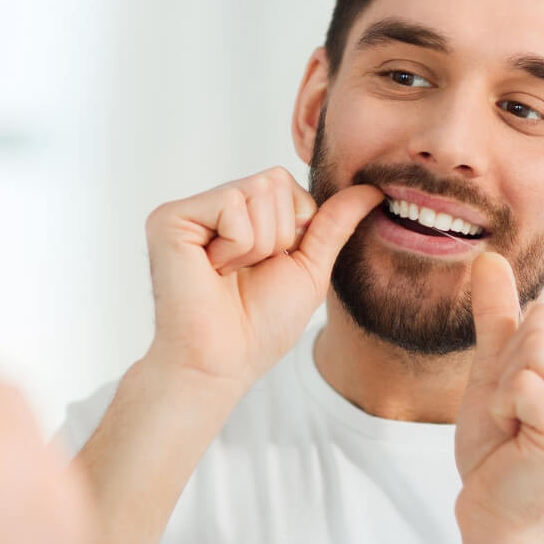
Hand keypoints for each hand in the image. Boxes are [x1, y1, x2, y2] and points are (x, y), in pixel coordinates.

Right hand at [143, 166, 381, 394]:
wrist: (224, 362)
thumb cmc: (261, 324)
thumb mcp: (310, 267)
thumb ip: (335, 224)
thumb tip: (373, 189)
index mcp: (240, 214)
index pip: (287, 184)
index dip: (295, 229)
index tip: (268, 266)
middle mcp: (211, 205)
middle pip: (275, 181)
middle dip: (278, 235)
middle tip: (246, 272)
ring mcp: (189, 210)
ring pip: (257, 191)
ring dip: (258, 245)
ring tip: (228, 273)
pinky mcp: (169, 218)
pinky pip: (231, 205)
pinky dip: (237, 247)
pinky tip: (212, 271)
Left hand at [454, 253, 543, 541]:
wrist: (494, 505)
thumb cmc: (499, 442)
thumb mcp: (495, 365)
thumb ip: (498, 313)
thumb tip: (489, 256)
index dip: (512, 351)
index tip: (518, 396)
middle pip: (539, 324)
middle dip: (507, 368)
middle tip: (514, 413)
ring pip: (531, 349)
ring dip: (503, 388)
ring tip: (516, 424)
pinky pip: (522, 383)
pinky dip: (502, 407)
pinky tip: (516, 438)